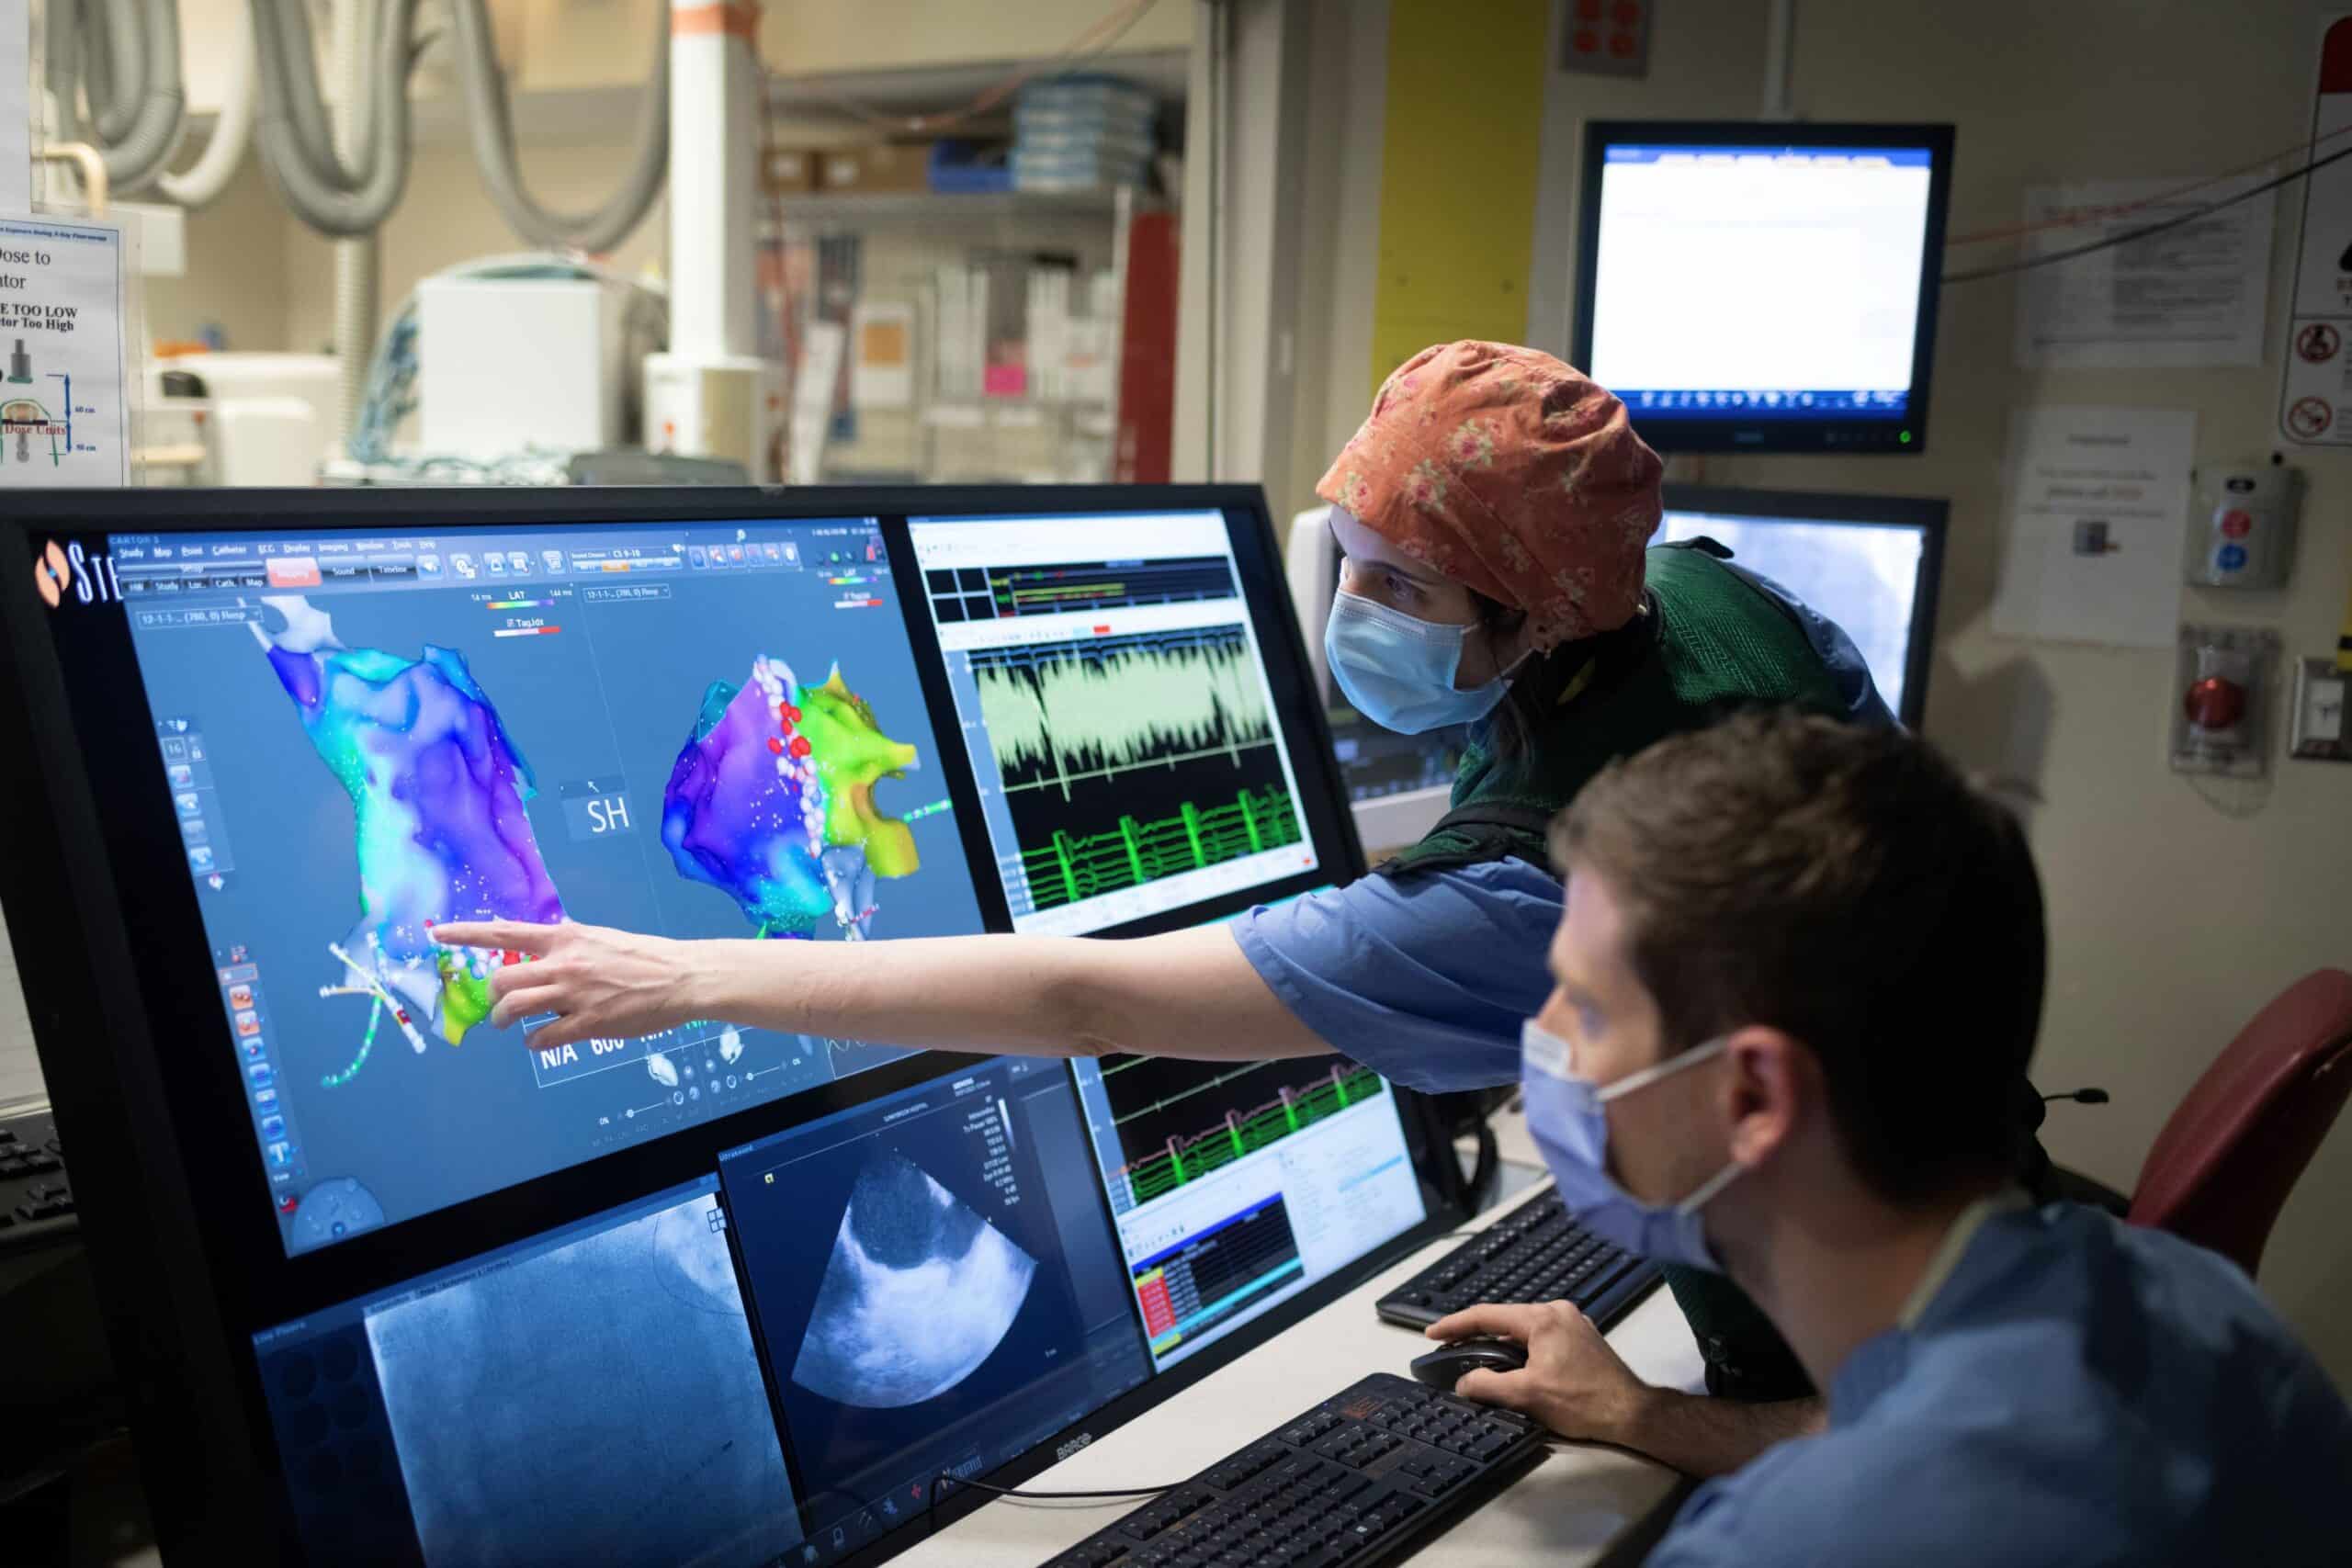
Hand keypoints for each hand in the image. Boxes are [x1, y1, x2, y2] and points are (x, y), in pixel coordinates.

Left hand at [428, 919, 704, 1049]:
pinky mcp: (587, 1023)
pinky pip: (542, 1038)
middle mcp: (563, 963)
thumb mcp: (600, 938)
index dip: (465, 932)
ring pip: (514, 1008)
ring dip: (504, 1019)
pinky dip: (533, 1042)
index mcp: (566, 938)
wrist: (682, 977)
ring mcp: (573, 995)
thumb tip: (544, 944)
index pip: (505, 931)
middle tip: (500, 1005)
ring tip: (510, 1024)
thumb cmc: (644, 957)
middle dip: (494, 995)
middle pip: (502, 978)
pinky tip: (540, 1041)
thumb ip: (569, 943)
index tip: (434, 932)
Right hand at [1425, 1300, 1656, 1445]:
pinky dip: (1522, 1348)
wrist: (1631, 1413)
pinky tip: (1515, 1365)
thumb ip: (1488, 1385)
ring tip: (1479, 1359)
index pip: (1486, 1315)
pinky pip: (1542, 1337)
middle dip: (1477, 1334)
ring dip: (1501, 1343)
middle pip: (1505, 1319)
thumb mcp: (1527, 1395)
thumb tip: (1463, 1384)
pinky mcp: (1582, 1339)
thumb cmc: (1584, 1402)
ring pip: (1524, 1329)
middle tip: (1452, 1348)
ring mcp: (1573, 1323)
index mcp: (1542, 1318)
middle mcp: (1558, 1312)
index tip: (1433, 1334)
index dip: (1454, 1325)